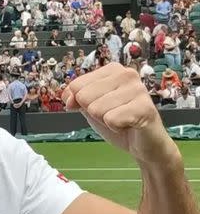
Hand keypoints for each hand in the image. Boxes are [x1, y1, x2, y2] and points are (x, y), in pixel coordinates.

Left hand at [63, 63, 179, 165]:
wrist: (143, 144)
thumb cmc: (117, 121)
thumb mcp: (89, 106)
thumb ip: (75, 97)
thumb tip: (68, 98)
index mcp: (113, 70)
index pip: (75, 85)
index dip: (79, 102)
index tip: (97, 106)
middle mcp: (127, 74)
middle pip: (84, 96)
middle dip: (94, 112)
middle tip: (112, 115)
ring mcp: (138, 90)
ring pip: (96, 109)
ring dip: (105, 121)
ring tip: (121, 119)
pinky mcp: (145, 108)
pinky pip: (111, 120)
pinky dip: (115, 128)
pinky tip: (128, 125)